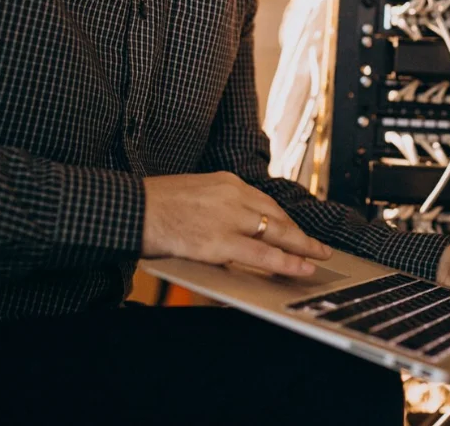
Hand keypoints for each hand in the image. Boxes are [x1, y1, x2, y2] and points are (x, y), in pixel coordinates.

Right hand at [141, 172, 332, 276]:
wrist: (129, 208)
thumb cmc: (152, 204)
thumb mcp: (191, 195)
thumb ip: (214, 208)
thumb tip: (227, 229)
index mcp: (225, 182)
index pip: (264, 202)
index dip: (283, 219)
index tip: (294, 228)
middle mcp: (233, 196)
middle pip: (277, 216)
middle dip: (301, 233)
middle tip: (319, 246)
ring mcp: (229, 218)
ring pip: (278, 233)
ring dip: (302, 247)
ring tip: (318, 258)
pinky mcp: (221, 242)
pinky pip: (263, 255)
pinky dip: (286, 262)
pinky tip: (301, 268)